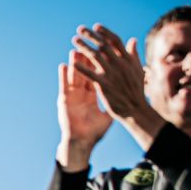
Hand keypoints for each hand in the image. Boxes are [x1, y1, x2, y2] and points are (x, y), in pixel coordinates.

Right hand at [56, 48, 111, 169]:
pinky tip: (63, 66)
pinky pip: (65, 86)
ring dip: (75, 63)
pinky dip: (64, 76)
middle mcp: (82, 93)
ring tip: (76, 49)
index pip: (98, 74)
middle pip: (86, 72)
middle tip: (90, 46)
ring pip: (74, 76)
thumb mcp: (109, 113)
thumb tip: (127, 94)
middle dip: (87, 58)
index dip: (101, 62)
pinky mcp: (65, 102)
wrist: (82, 142)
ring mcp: (73, 96)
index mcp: (93, 94)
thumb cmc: (95, 131)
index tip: (105, 50)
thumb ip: (116, 100)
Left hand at [69, 24, 162, 151]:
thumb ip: (133, 55)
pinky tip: (72, 63)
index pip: (116, 41)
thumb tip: (132, 40)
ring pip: (95, 57)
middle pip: (103, 45)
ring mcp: (112, 74)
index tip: (96, 26)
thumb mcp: (138, 70)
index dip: (105, 33)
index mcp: (128, 59)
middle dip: (91, 36)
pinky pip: (90, 75)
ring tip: (74, 41)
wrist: (136, 109)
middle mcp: (120, 64)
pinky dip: (81, 68)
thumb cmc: (136, 91)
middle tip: (80, 29)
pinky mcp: (104, 85)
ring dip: (84, 47)